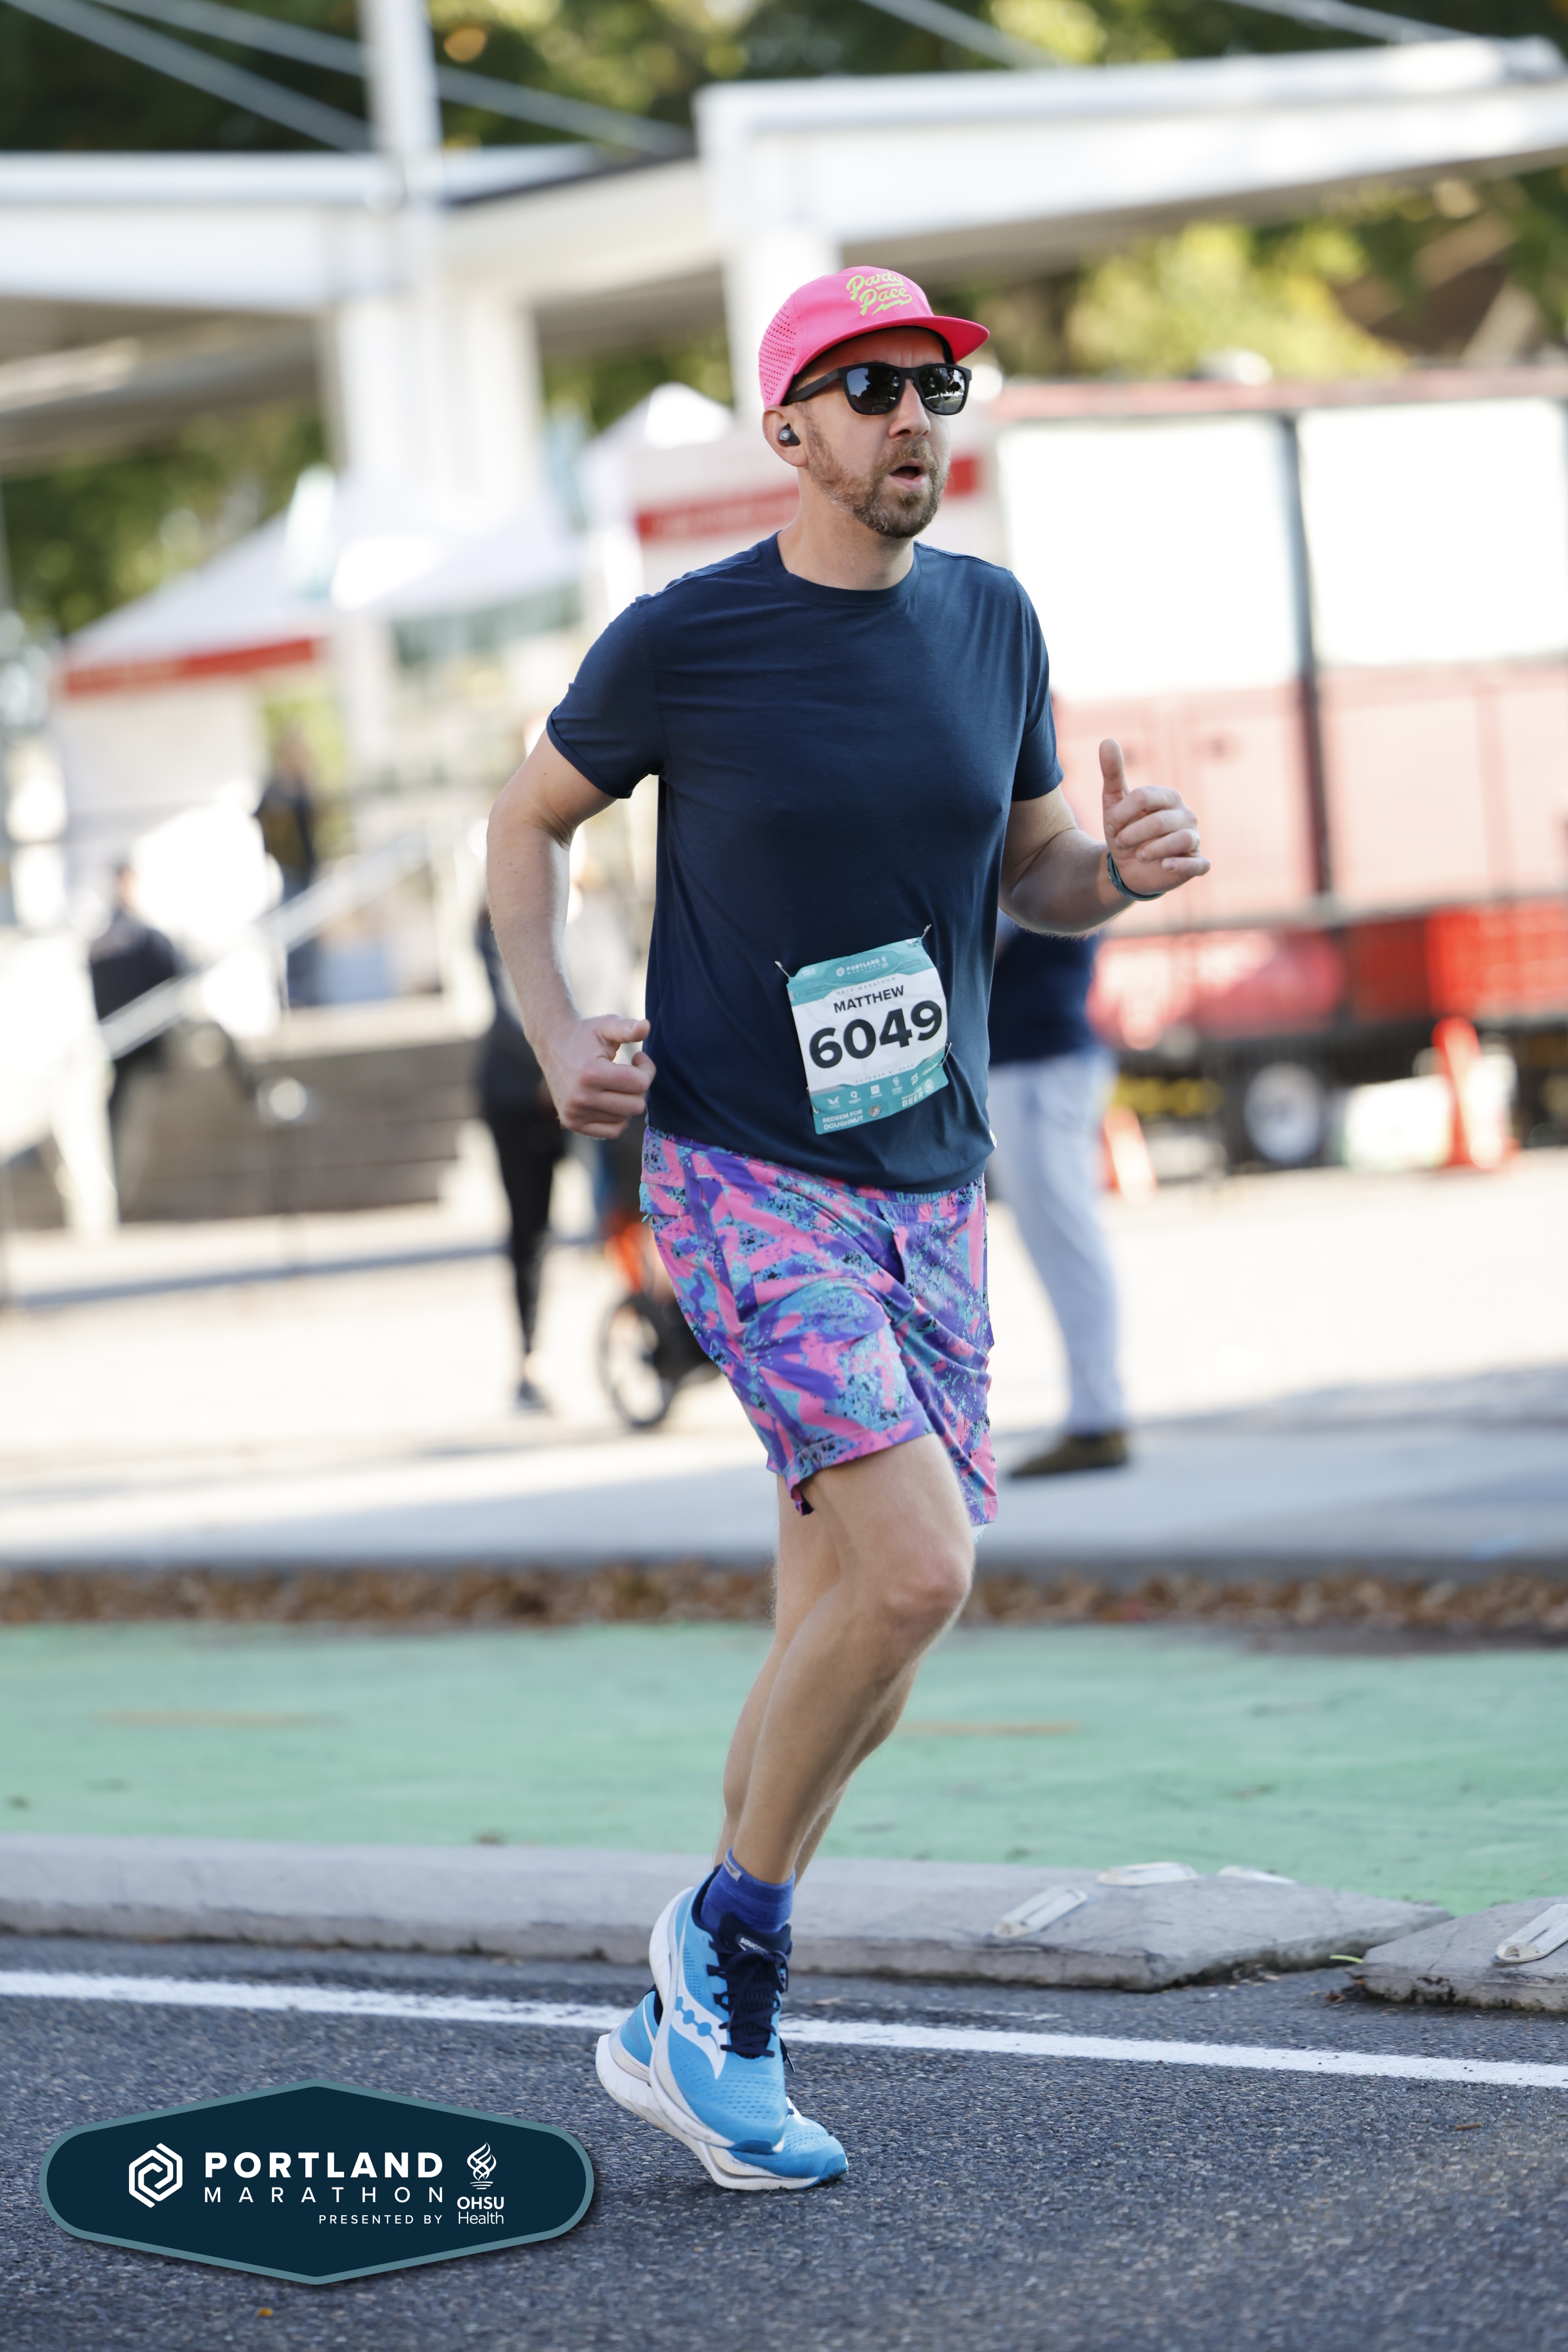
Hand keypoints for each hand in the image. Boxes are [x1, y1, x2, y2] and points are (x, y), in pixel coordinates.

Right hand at [541, 1015, 654, 1138]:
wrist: (552, 1044)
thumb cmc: (585, 1034)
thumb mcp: (606, 1025)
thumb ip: (628, 1027)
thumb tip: (647, 1026)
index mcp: (591, 1073)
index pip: (640, 1084)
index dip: (647, 1069)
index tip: (638, 1057)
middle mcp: (581, 1097)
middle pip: (636, 1105)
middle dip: (639, 1087)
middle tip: (631, 1071)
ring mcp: (575, 1113)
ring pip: (625, 1118)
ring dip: (627, 1101)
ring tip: (618, 1083)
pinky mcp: (572, 1122)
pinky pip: (612, 1131)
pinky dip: (618, 1117)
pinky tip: (613, 1099)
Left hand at [1100, 738, 1208, 897]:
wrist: (1128, 867)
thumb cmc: (1125, 831)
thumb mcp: (1114, 803)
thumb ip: (1113, 772)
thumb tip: (1107, 740)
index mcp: (1169, 797)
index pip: (1145, 797)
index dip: (1122, 814)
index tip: (1111, 826)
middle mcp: (1186, 815)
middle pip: (1160, 821)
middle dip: (1133, 834)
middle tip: (1120, 843)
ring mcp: (1194, 839)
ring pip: (1182, 840)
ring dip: (1154, 849)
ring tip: (1139, 855)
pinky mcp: (1197, 863)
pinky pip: (1199, 864)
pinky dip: (1182, 865)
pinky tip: (1165, 865)